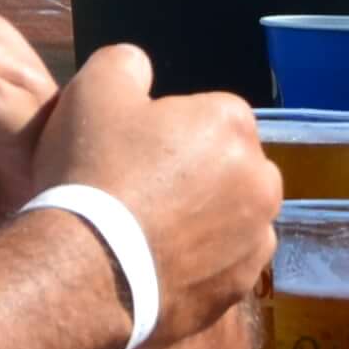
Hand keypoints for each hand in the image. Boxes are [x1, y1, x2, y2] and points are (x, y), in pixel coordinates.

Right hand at [35, 45, 276, 348]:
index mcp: (232, 122)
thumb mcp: (93, 89)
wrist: (87, 272)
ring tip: (145, 234)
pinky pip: (223, 263)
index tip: (129, 154)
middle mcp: (262, 177)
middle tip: (135, 194)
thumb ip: (125, 64)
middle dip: (190, 175)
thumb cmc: (92, 173)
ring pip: (228, 216)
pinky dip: (199, 263)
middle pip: (224, 166)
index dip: (162, 133)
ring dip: (199, 220)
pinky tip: (157, 265)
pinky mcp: (241, 284)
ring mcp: (256, 236)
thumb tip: (140, 67)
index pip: (204, 116)